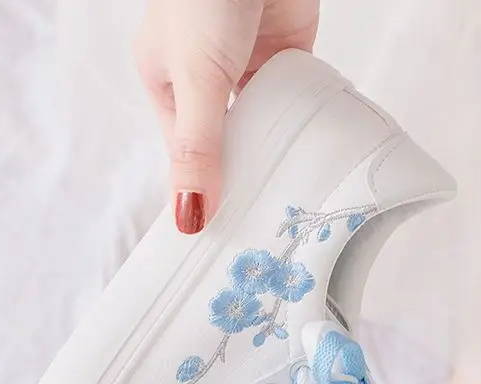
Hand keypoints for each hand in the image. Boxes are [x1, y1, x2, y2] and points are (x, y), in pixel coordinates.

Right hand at [134, 0, 318, 233]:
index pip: (187, 154)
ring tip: (289, 202)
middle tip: (262, 227)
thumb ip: (197, 148)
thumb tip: (188, 216)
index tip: (220, 233)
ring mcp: (249, 66)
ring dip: (276, 151)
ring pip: (264, 125)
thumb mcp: (195, 80)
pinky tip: (312, 155)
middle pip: (228, 144)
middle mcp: (207, 80)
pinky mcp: (288, 53)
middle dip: (242, 176)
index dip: (202, 191)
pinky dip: (303, 121)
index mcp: (168, 85)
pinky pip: (296, 98)